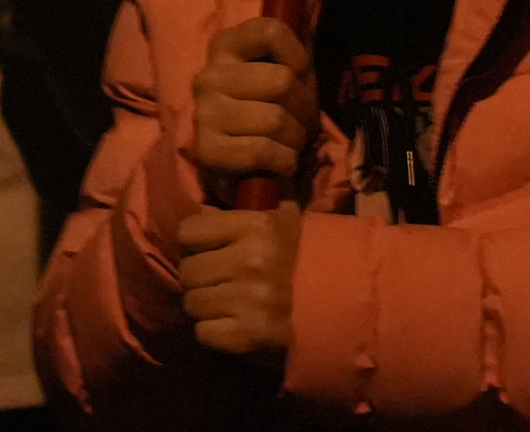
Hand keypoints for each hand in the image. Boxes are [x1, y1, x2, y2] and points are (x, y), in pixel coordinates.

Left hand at [174, 202, 299, 356]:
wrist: (342, 308)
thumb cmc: (306, 260)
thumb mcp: (285, 219)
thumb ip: (251, 207)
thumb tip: (215, 193)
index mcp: (258, 227)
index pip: (189, 232)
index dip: (197, 243)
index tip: (210, 251)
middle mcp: (250, 262)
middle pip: (188, 271)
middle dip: (200, 279)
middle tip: (219, 283)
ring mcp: (247, 301)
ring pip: (193, 303)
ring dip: (206, 307)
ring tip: (227, 305)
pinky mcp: (247, 337)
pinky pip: (204, 332)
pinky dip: (214, 332)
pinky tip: (234, 326)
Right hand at [188, 16, 314, 190]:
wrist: (229, 157)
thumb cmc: (264, 105)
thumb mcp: (278, 66)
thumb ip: (293, 39)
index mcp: (225, 45)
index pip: (271, 31)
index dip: (298, 56)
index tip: (298, 76)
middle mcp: (209, 75)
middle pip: (282, 81)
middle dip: (304, 107)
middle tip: (301, 121)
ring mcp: (204, 112)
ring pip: (276, 119)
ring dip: (296, 138)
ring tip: (291, 142)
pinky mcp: (207, 149)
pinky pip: (262, 151)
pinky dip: (284, 161)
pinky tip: (282, 161)